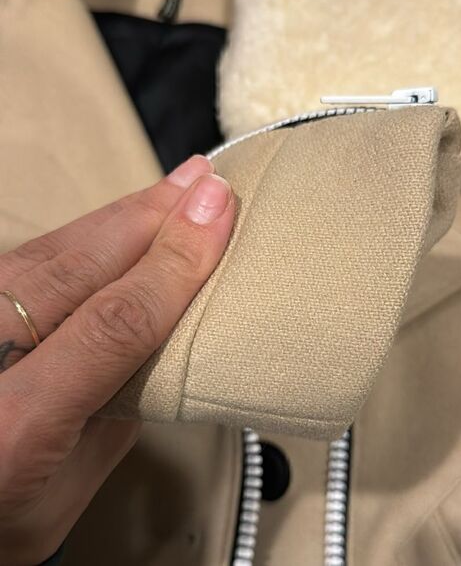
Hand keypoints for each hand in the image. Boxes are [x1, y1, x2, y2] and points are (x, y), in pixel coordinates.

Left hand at [0, 155, 234, 564]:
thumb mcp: (62, 499)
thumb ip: (115, 424)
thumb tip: (165, 351)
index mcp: (15, 425)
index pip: (115, 324)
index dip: (175, 264)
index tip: (218, 216)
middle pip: (82, 264)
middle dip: (154, 217)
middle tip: (207, 182)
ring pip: (56, 246)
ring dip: (126, 212)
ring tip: (178, 186)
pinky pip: (36, 252)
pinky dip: (89, 229)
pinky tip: (123, 215)